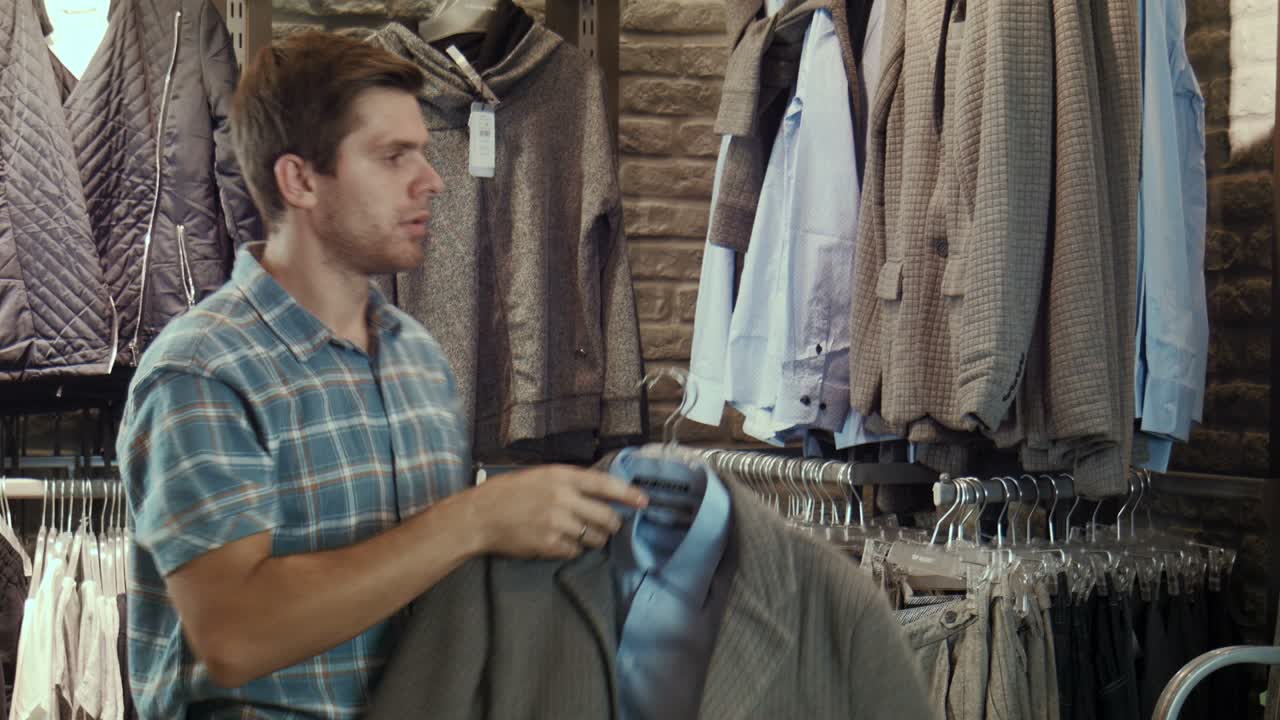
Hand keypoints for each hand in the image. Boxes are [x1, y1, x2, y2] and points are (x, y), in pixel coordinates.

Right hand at [463, 465, 647, 559]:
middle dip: (612, 524)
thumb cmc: (508, 493)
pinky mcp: (549, 545)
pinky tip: (562, 543)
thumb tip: (599, 491)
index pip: (605, 485)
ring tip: (583, 534)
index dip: (628, 494)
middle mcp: (563, 498)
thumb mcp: (540, 476)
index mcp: (561, 476)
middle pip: (606, 517)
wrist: (480, 516)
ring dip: (595, 539)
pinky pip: (576, 552)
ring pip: (594, 538)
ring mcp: (557, 523)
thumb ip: (569, 482)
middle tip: (609, 527)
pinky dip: (574, 550)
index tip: (644, 502)